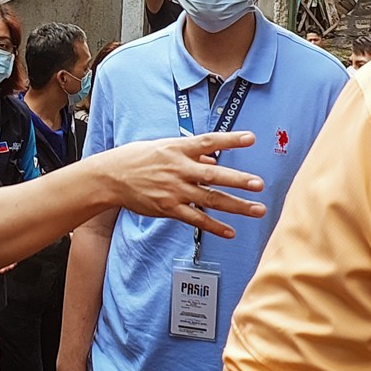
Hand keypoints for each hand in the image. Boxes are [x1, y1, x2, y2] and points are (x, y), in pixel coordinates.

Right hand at [104, 132, 265, 237]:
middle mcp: (178, 169)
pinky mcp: (169, 208)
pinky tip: (230, 232)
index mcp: (177, 149)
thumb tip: (213, 159)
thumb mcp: (162, 148)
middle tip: (259, 183)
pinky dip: (214, 226)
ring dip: (236, 205)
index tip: (251, 138)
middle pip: (214, 175)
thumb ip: (190, 153)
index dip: (230, 140)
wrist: (111, 177)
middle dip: (238, 180)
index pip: (208, 142)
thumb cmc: (136, 158)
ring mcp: (174, 190)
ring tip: (258, 209)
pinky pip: (196, 219)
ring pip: (210, 199)